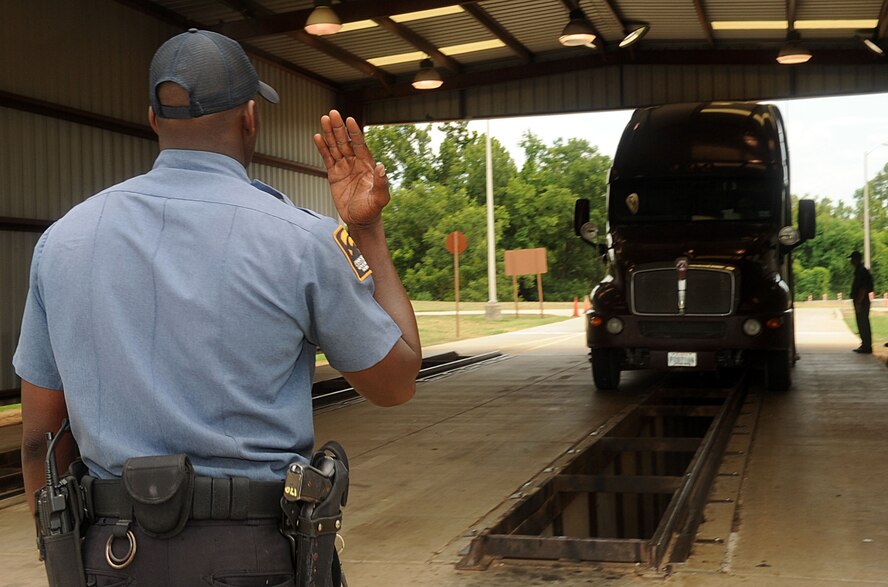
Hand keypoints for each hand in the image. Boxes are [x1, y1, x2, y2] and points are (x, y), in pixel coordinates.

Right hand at [313, 110, 388, 227]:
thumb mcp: (380, 198)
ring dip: (329, 134)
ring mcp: (344, 167)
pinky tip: (317, 137)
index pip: (359, 144)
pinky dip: (322, 148)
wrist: (360, 221)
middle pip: (345, 141)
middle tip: (332, 113)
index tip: (349, 120)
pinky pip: (327, 158)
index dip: (354, 132)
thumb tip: (382, 167)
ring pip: (335, 147)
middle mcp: (355, 162)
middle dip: (339, 128)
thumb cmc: (372, 209)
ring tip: (323, 119)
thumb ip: (381, 183)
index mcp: (367, 165)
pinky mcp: (334, 174)